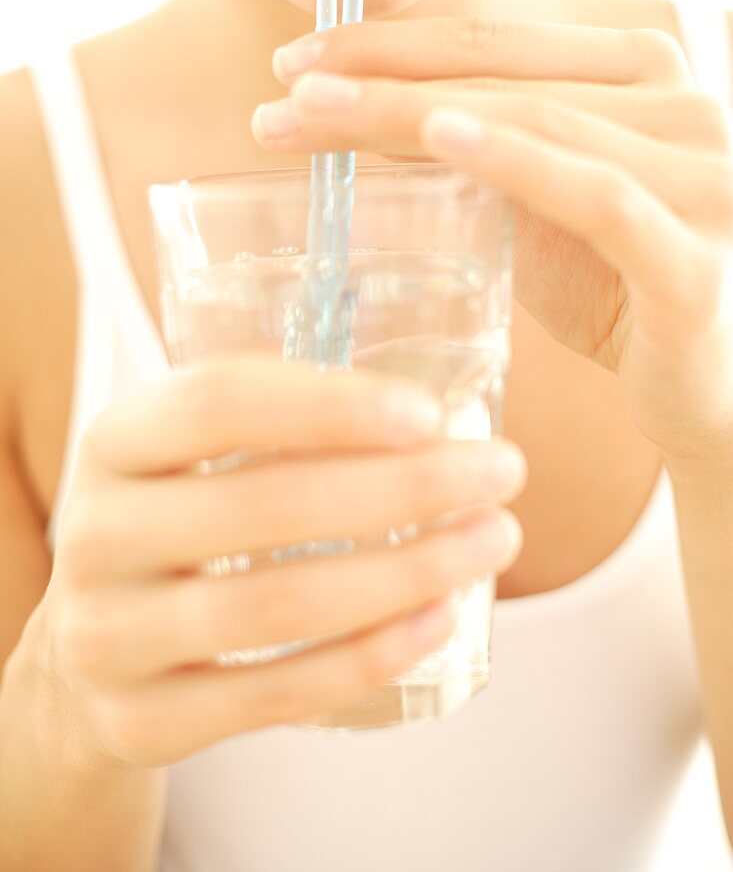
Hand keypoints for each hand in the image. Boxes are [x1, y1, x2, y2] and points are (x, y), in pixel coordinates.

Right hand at [42, 354, 524, 766]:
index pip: (219, 402)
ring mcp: (108, 636)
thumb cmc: (181, 519)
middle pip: (267, 504)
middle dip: (407, 486)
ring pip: (280, 604)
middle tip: (501, 472)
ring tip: (494, 539)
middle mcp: (96, 533)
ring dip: (410, 570)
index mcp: (114, 440)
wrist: (93, 643)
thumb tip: (437, 417)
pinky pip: (273, 694)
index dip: (330, 405)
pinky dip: (371, 655)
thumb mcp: (193, 453)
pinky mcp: (142, 720)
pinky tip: (441, 617)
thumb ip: (278, 423)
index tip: (433, 414)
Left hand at [254, 18, 732, 463]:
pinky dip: (516, 163)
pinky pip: (598, 198)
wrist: (717, 390)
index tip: (302, 58)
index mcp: (647, 75)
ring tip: (315, 116)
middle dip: (381, 77)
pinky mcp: (693, 259)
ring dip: (411, 113)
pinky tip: (439, 138)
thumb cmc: (625, 292)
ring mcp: (703, 176)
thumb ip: (487, 155)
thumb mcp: (546, 208)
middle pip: (505, 75)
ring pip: (538, 122)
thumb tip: (373, 121)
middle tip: (283, 89)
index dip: (395, 42)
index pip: (499, 40)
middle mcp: (687, 104)